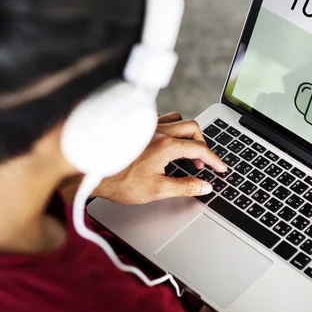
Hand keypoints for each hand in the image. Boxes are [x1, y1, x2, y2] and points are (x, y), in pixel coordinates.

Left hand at [60, 112, 226, 204]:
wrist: (91, 173)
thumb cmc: (119, 181)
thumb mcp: (157, 190)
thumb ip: (185, 187)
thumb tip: (204, 186)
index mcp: (166, 146)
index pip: (200, 149)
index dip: (214, 160)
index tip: (220, 169)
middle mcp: (159, 132)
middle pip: (193, 129)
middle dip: (203, 145)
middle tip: (202, 163)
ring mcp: (148, 128)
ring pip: (178, 121)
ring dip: (188, 135)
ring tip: (186, 154)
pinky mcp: (139, 129)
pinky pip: (163, 120)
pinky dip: (172, 130)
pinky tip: (167, 143)